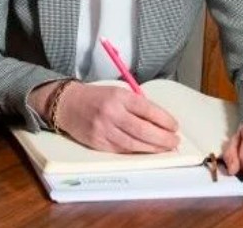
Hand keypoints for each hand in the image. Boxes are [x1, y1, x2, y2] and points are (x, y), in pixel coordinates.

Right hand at [29, 81, 179, 152]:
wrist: (67, 104)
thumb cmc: (97, 97)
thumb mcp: (117, 92)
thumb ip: (136, 104)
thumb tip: (160, 120)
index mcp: (119, 96)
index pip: (147, 109)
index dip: (164, 120)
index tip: (175, 126)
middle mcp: (111, 113)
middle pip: (143, 129)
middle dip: (163, 138)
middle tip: (174, 141)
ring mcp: (103, 129)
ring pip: (134, 143)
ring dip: (153, 148)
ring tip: (166, 148)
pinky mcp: (98, 143)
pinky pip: (122, 150)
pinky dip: (137, 151)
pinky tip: (147, 151)